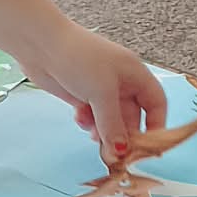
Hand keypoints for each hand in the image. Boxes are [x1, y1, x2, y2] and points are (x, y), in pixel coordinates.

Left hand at [22, 21, 167, 152]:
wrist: (41, 44)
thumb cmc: (78, 57)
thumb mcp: (102, 93)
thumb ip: (113, 124)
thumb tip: (121, 151)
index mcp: (135, 74)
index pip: (156, 103)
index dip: (156, 125)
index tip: (147, 147)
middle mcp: (121, 83)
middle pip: (132, 117)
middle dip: (124, 135)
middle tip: (115, 153)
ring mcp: (100, 90)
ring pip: (111, 120)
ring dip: (104, 131)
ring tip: (94, 135)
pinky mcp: (82, 96)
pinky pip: (93, 118)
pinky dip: (89, 123)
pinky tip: (79, 118)